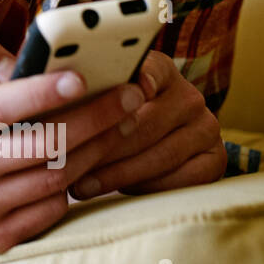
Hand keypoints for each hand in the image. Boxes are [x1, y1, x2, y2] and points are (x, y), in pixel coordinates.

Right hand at [0, 31, 143, 253]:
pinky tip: (90, 157)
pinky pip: (51, 210)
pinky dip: (76, 182)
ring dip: (97, 149)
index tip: (82, 78)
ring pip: (53, 179)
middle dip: (93, 118)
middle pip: (40, 146)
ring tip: (123, 121)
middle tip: (129, 96)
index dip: (43, 93)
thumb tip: (19, 66)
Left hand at [67, 50, 226, 198]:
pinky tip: (117, 193)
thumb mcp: (97, 98)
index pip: (150, 70)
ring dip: (117, 173)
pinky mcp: (215, 160)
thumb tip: (48, 88)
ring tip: (82, 184)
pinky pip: (182, 179)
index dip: (140, 79)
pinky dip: (146, 187)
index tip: (132, 89)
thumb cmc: (105, 119)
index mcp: (160, 71)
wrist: (146, 145)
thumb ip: (84, 92)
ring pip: (160, 154)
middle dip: (104, 145)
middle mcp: (189, 95)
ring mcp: (207, 127)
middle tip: (69, 162)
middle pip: (146, 122)